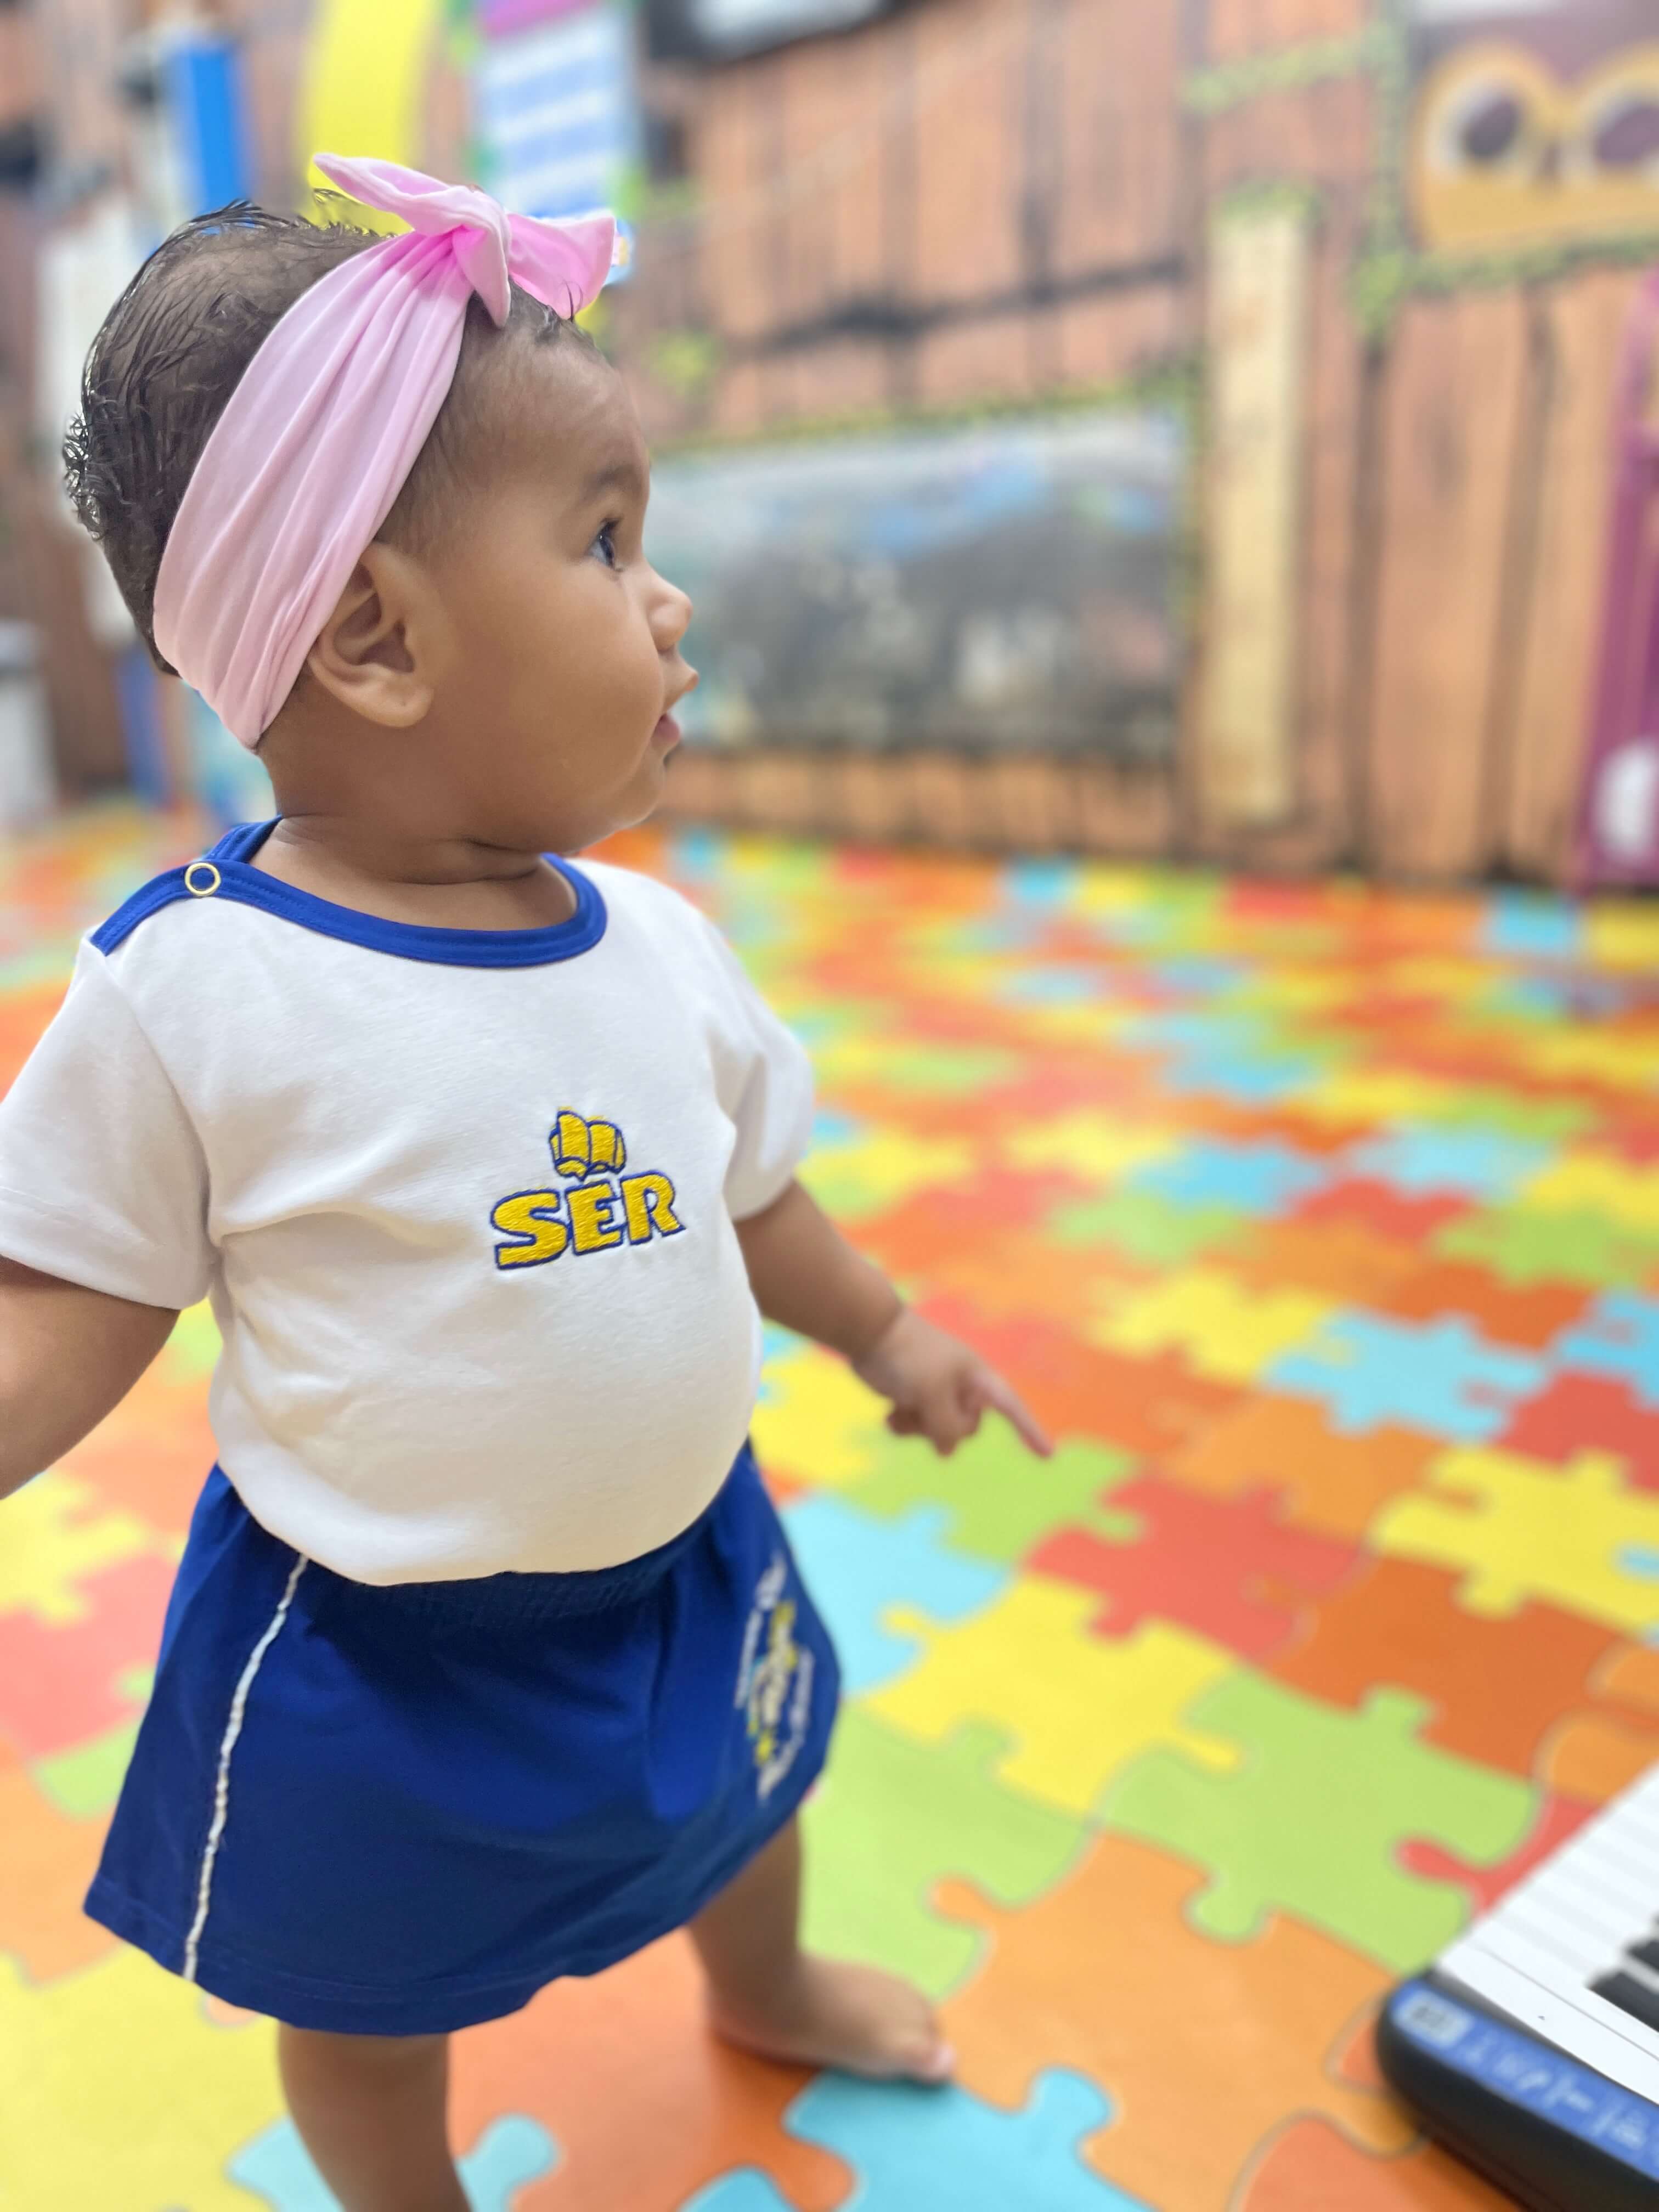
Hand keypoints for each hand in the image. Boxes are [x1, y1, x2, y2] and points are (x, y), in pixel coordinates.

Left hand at [851, 1307, 1052, 1459]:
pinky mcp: (914, 1398)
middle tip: (920, 1404)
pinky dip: (904, 1425)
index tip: (1048, 1455)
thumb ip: (947, 1426)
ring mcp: (937, 1394)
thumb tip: (946, 1450)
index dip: (1030, 1431)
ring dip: (918, 1427)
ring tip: (900, 1408)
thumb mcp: (933, 1394)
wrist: (870, 1332)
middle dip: (942, 1426)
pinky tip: (889, 1414)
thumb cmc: (908, 1356)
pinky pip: (917, 1429)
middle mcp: (962, 1388)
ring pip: (939, 1432)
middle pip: (967, 1428)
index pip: (1011, 1408)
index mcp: (977, 1378)